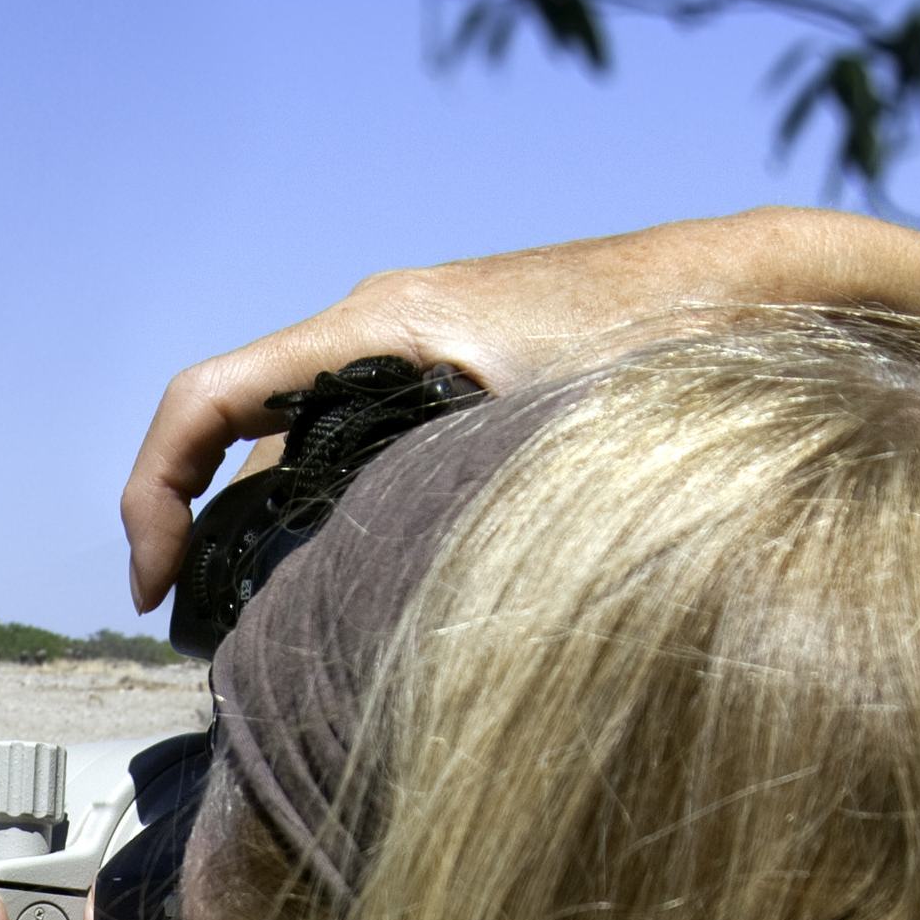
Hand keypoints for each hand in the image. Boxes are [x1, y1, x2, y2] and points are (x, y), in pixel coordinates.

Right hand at [118, 206, 919, 611]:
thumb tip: (362, 612)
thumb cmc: (671, 339)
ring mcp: (418, 345)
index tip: (157, 589)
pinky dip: (331, 511)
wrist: (766, 281)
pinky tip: (364, 582)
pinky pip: (357, 442)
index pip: (203, 400)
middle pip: (240, 436)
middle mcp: (380, 325)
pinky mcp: (458, 372)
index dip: (153, 495)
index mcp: (376, 327)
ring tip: (282, 629)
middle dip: (206, 535)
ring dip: (272, 531)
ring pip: (300, 445)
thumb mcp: (542, 433)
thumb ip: (443, 501)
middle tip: (211, 639)